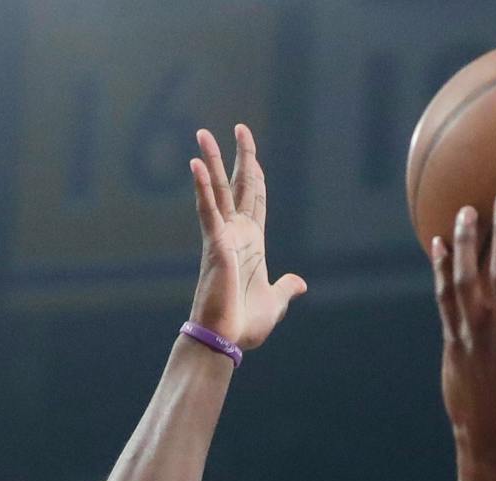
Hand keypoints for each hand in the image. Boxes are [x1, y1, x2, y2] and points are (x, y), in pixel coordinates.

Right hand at [188, 125, 305, 349]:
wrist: (227, 339)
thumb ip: (285, 289)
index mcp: (252, 243)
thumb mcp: (274, 303)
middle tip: (239, 126)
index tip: (252, 152)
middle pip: (238, 186)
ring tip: (204, 133)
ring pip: (217, 190)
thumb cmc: (244, 325)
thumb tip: (299, 283)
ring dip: (212, 161)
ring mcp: (223, 236)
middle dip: (239, 156)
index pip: (254, 199)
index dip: (255, 174)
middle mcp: (235, 234)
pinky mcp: (214, 244)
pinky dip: (202, 187)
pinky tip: (196, 163)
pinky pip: (207, 210)